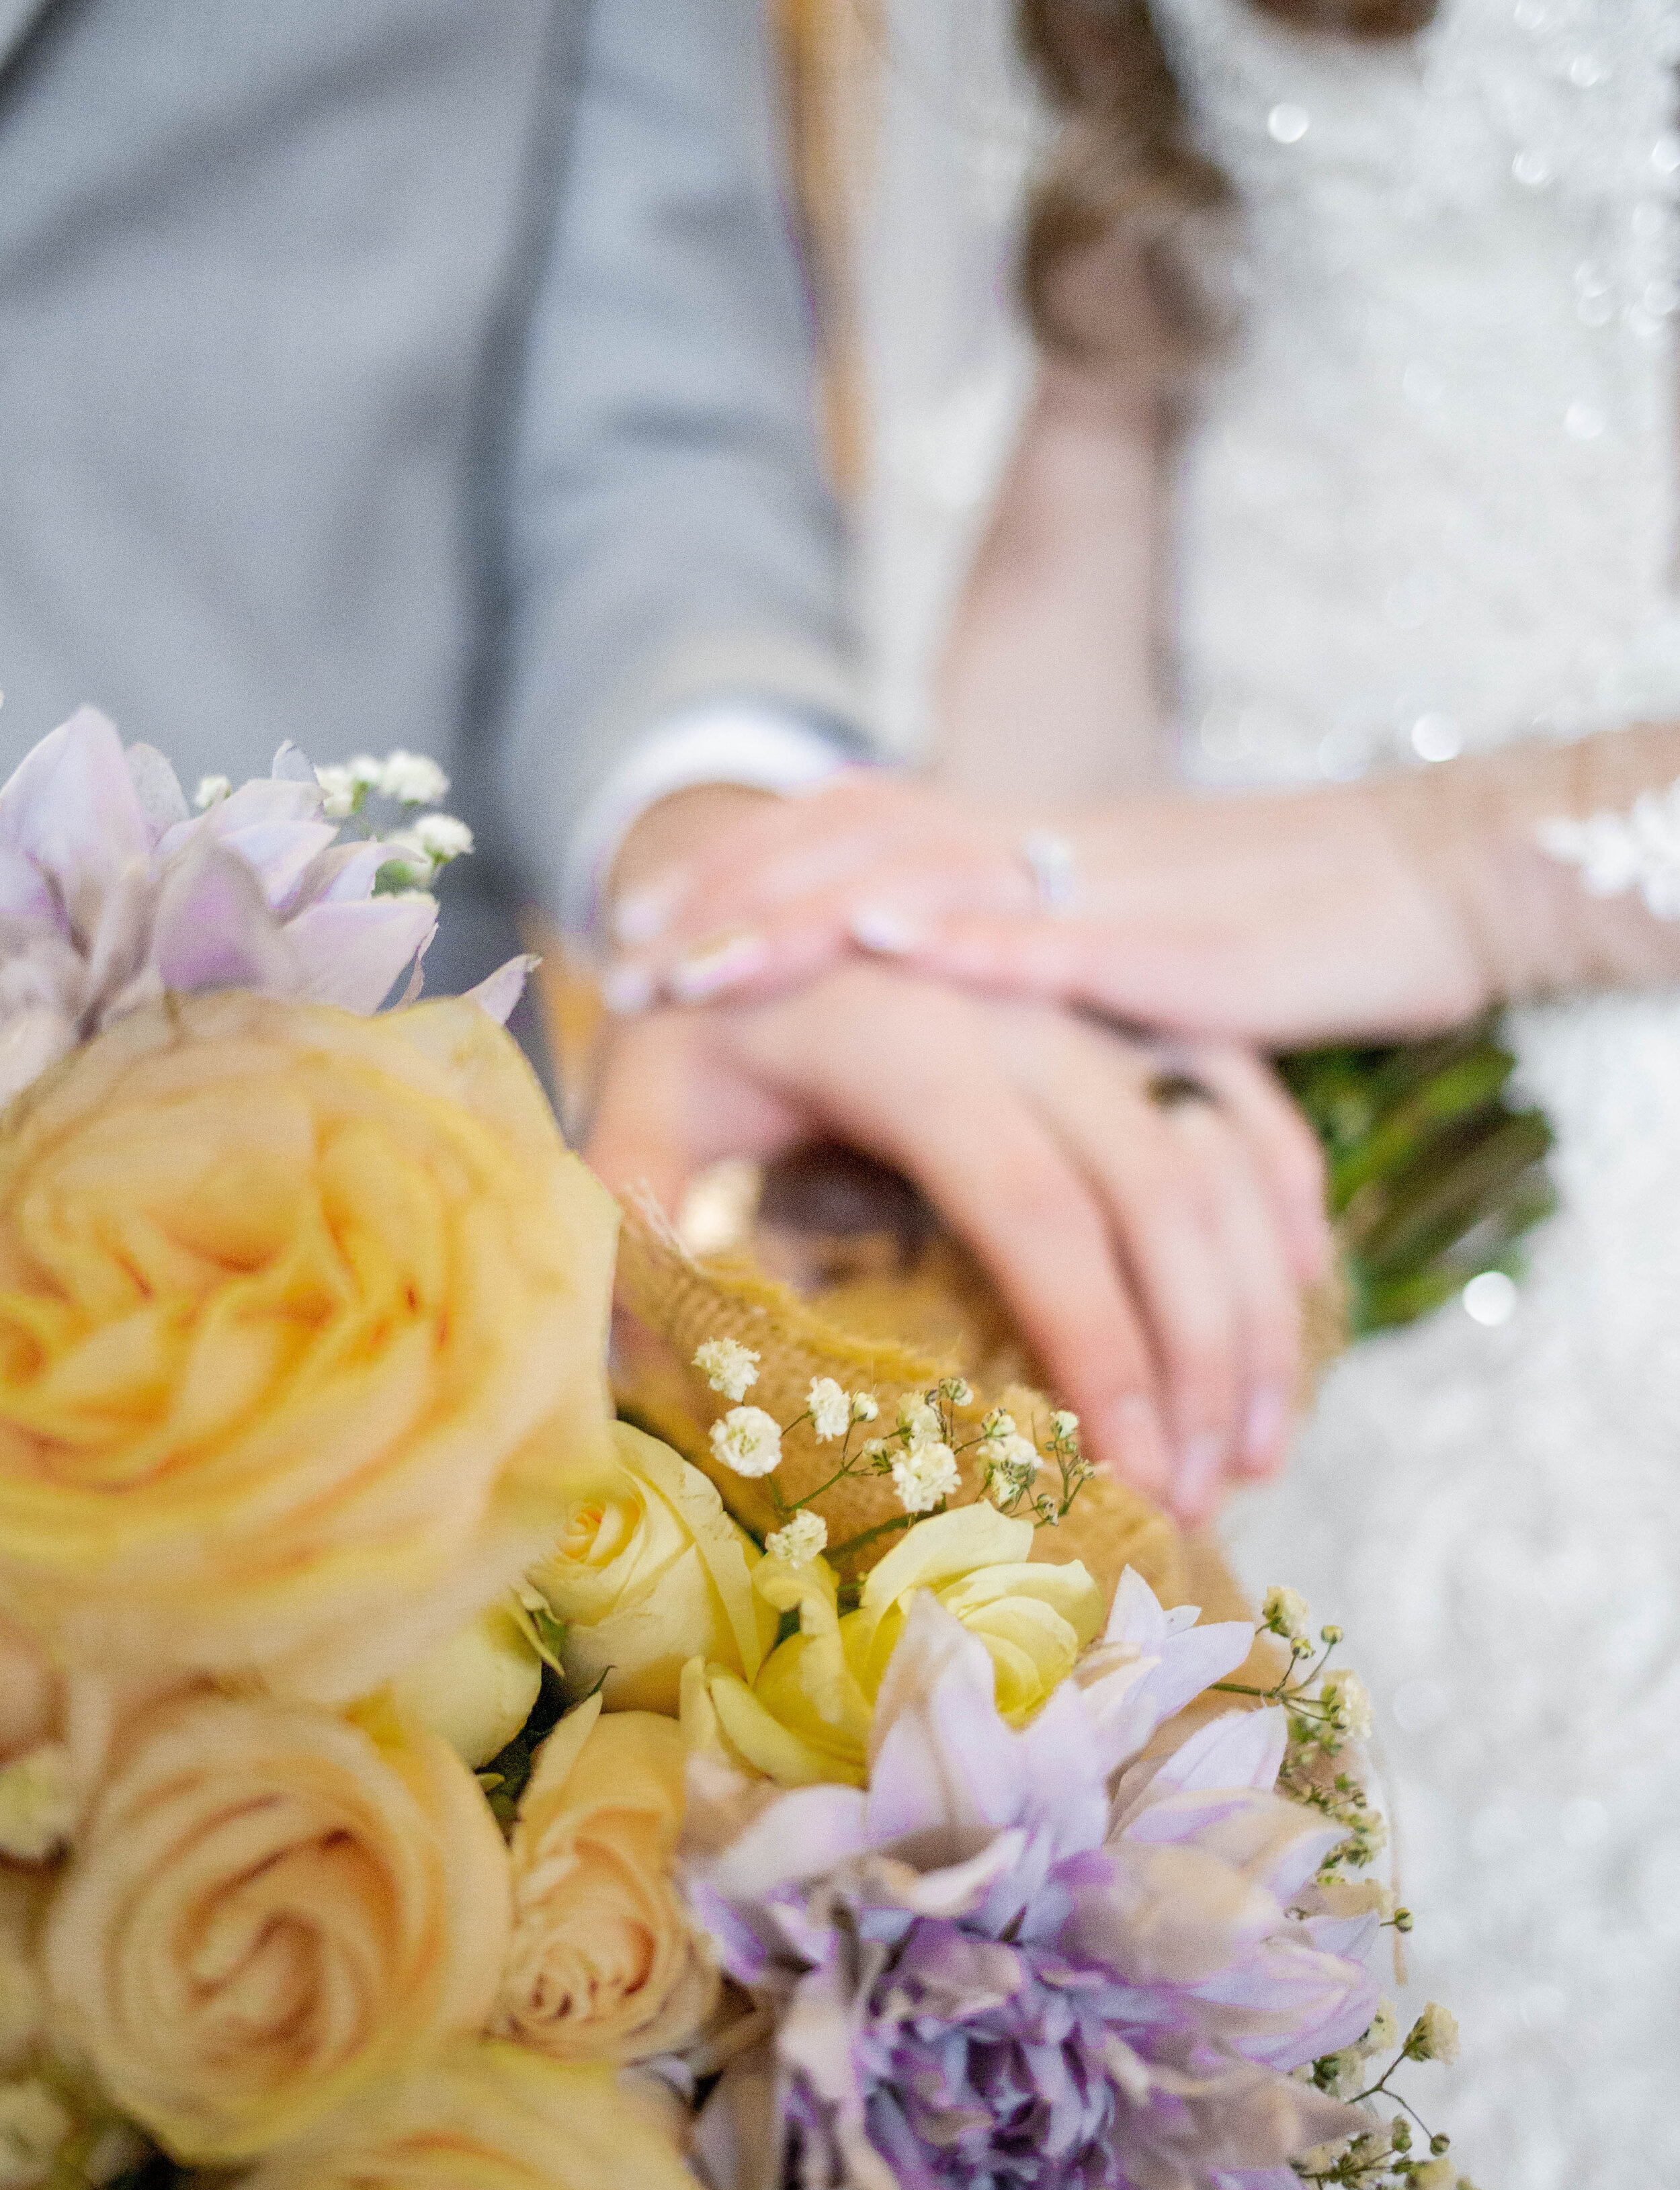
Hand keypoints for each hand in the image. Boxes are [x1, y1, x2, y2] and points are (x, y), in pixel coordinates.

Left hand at [584, 963, 1331, 1524]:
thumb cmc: (698, 1019)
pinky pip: (1245, 1108)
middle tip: (1203, 1497)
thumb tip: (636, 1366)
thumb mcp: (636, 1103)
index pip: (1034, 1208)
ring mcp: (1095, 1005)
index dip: (1096, 1346)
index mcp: (906, 1039)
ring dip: (1257, 1309)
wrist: (760, 867)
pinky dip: (1286, 1214)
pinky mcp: (1136, 1010)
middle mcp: (1025, 1011)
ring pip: (1221, 1157)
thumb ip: (629, 1220)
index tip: (1128, 1473)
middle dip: (1198, 1358)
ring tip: (1255, 1455)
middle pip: (1159, 1193)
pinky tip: (1297, 1324)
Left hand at [601, 772, 1488, 1046]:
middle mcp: (1047, 847)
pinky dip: (967, 938)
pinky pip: (1063, 935)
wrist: (1437, 875)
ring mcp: (1109, 888)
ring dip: (799, 914)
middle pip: (856, 838)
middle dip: (731, 891)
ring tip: (695, 960)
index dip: (744, 866)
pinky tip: (884, 942)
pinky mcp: (1182, 949)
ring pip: (927, 874)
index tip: (645, 923)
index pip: (856, 826)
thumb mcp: (1128, 943)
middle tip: (624, 951)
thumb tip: (934, 1016)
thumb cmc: (1287, 924)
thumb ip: (1030, 973)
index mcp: (1030, 845)